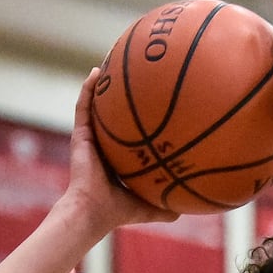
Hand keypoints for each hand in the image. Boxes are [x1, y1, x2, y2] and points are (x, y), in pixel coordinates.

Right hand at [59, 69, 177, 235]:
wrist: (93, 212)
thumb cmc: (119, 212)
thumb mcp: (151, 206)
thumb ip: (168, 206)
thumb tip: (192, 210)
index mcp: (119, 160)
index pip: (131, 134)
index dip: (141, 119)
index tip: (155, 101)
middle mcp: (105, 147)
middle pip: (115, 114)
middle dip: (123, 94)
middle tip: (138, 73)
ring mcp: (91, 139)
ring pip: (96, 105)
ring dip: (102, 84)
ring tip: (111, 60)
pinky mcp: (80, 136)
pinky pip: (83, 107)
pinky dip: (87, 89)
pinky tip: (96, 72)